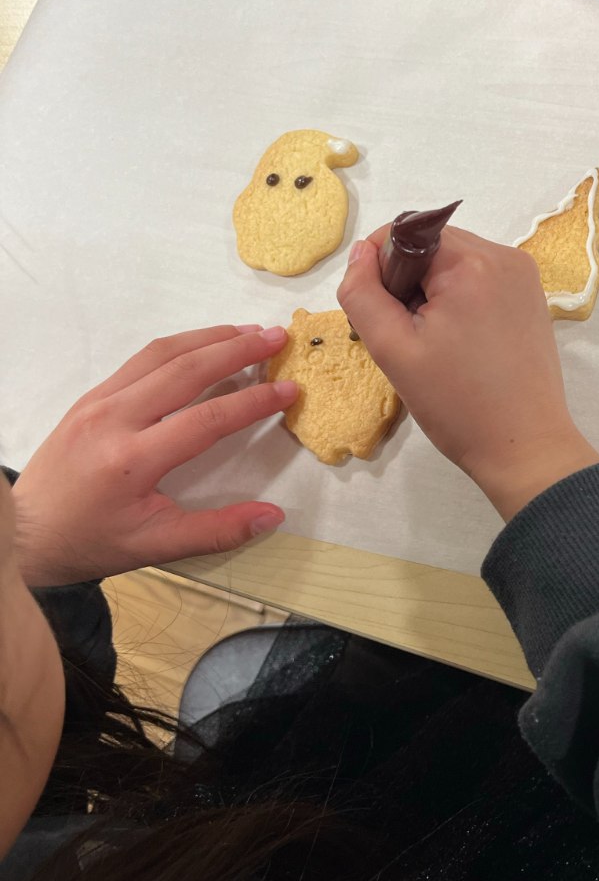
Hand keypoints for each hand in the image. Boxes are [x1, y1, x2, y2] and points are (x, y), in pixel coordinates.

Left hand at [12, 325, 298, 585]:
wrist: (26, 533)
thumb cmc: (91, 542)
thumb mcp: (155, 546)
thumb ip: (217, 531)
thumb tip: (273, 516)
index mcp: (132, 459)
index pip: (207, 419)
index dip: (254, 401)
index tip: (290, 389)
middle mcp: (114, 419)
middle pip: (186, 370)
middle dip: (237, 350)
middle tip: (277, 337)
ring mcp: (98, 401)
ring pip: (162, 354)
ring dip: (209, 338)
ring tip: (249, 333)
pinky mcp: (91, 396)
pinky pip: (141, 360)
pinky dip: (180, 346)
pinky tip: (205, 344)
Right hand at [338, 228, 598, 520]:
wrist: (525, 448)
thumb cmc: (457, 404)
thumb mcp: (394, 350)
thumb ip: (363, 293)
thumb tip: (360, 255)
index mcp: (472, 263)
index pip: (403, 234)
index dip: (380, 269)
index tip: (385, 317)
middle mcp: (504, 256)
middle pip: (430, 246)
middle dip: (407, 282)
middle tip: (409, 337)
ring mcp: (523, 276)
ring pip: (454, 263)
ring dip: (432, 293)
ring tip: (435, 345)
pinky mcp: (531, 297)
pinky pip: (479, 280)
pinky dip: (459, 301)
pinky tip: (459, 344)